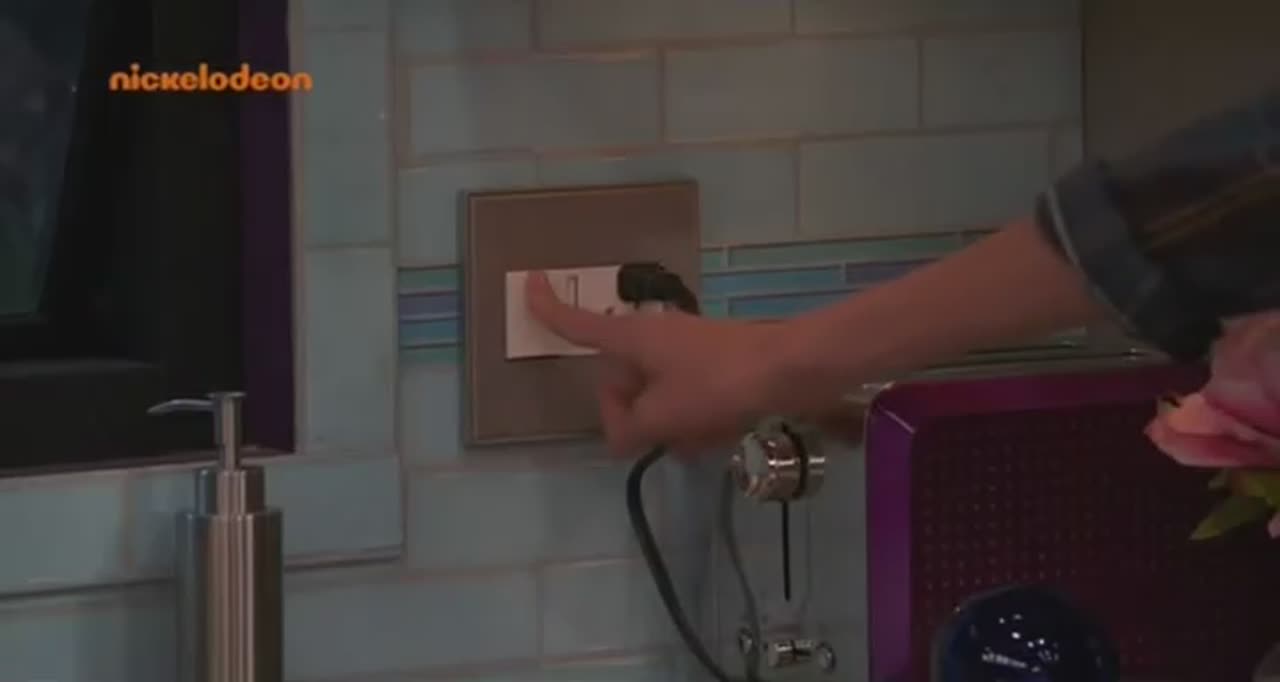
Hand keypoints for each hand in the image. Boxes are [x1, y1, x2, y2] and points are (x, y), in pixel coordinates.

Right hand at [524, 272, 801, 454]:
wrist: (787, 370)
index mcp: (632, 338)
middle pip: (619, 381)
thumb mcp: (664, 414)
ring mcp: (684, 352)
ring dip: (668, 425)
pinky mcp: (712, 368)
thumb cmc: (717, 384)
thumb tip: (622, 436)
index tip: (528, 283)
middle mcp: (654, 338)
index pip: (579, 324)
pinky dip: (693, 422)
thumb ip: (631, 428)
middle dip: (630, 416)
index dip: (550, 309)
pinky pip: (685, 401)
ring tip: (698, 438)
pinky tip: (717, 437)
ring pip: (655, 398)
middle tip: (651, 440)